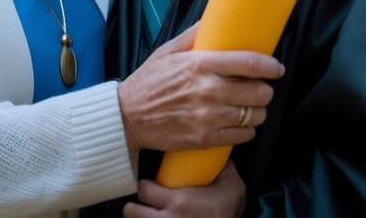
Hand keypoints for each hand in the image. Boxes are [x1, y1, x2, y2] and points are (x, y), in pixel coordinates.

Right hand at [118, 26, 282, 154]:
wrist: (127, 117)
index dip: (271, 65)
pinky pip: (242, 136)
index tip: (276, 67)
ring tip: (251, 106)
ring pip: (255, 115)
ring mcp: (208, 116)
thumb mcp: (168, 50)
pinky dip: (246, 130)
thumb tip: (213, 20)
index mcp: (201, 65)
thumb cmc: (149, 82)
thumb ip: (194, 35)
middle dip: (266, 89)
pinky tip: (239, 123)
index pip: (250, 63)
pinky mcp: (206, 138)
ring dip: (258, 110)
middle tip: (261, 87)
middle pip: (259, 92)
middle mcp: (208, 90)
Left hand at [125, 161, 245, 217]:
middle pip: (131, 212)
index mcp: (179, 202)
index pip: (144, 190)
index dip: (144, 186)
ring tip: (146, 216)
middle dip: (134, 206)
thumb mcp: (233, 188)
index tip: (149, 185)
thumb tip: (221, 155)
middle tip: (143, 203)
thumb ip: (225, 168)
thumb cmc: (230, 215)